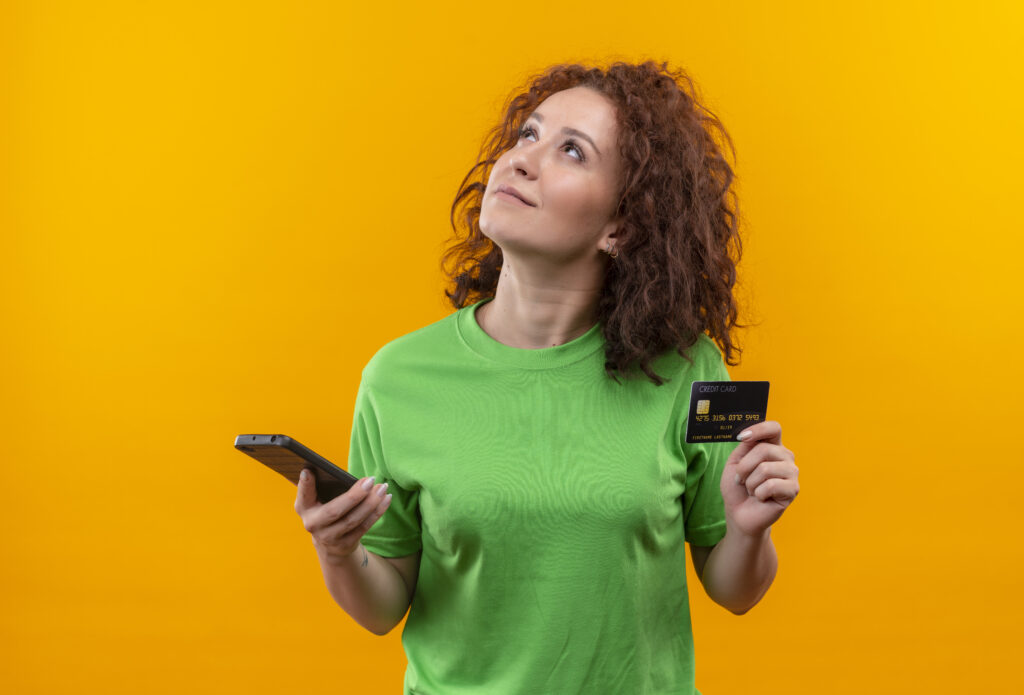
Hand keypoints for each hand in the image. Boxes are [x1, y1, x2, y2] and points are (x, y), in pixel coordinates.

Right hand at [294, 469, 392, 563]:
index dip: (305, 484)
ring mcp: (329, 537)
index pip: (303, 495)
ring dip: (371, 503)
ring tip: (382, 488)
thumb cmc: (326, 510)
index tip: (309, 470)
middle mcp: (313, 524)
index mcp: (304, 508)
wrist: (330, 543)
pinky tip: (386, 499)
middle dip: (354, 495)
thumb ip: (324, 487)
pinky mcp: (345, 544)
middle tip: (370, 480)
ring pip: (353, 520)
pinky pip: (364, 527)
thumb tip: (341, 474)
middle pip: (334, 511)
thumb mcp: (318, 500)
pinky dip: (377, 512)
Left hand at [720, 420, 798, 537]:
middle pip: (764, 449)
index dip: (759, 429)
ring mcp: (792, 473)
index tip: (741, 438)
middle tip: (740, 479)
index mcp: (772, 446)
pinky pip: (771, 485)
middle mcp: (785, 457)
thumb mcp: (735, 462)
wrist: (739, 514)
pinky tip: (761, 498)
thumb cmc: (737, 487)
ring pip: (765, 469)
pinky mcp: (793, 489)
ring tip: (752, 490)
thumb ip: (745, 446)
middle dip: (744, 467)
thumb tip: (751, 435)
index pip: (774, 428)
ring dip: (750, 482)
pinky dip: (758, 493)